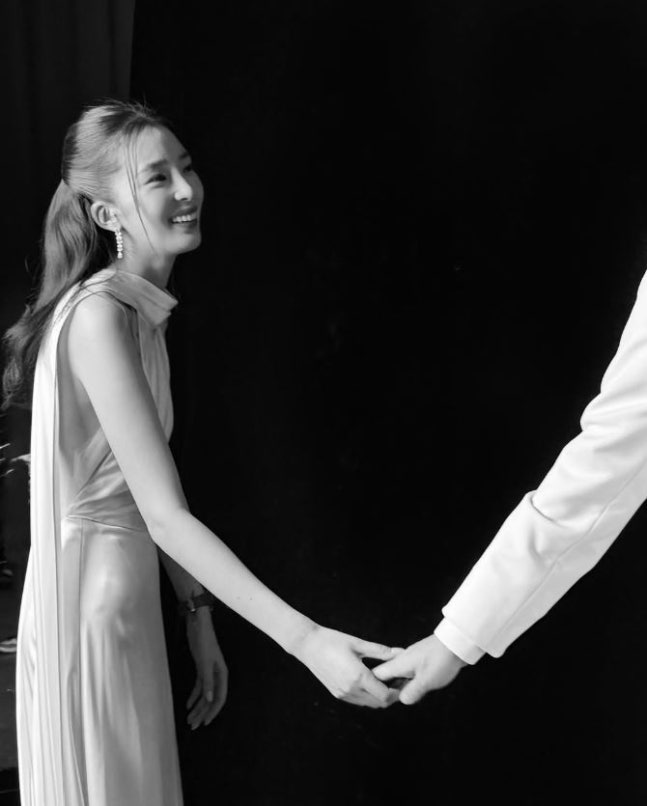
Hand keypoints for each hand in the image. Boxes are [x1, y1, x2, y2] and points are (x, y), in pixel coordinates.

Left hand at [185, 609, 227, 728]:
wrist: (198, 626)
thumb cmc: (204, 642)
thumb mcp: (205, 663)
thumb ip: (208, 681)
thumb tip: (210, 700)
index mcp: (222, 674)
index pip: (220, 697)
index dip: (213, 711)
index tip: (205, 723)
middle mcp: (217, 675)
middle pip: (211, 698)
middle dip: (202, 712)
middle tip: (193, 726)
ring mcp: (209, 672)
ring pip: (204, 694)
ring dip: (197, 707)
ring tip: (189, 719)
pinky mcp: (201, 668)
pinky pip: (199, 686)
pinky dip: (193, 696)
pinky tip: (188, 705)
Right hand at [291, 624, 400, 707]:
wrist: (307, 645)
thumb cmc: (333, 640)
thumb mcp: (358, 644)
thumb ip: (380, 651)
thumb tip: (400, 652)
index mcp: (358, 677)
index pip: (385, 695)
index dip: (397, 692)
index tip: (404, 681)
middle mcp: (351, 689)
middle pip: (379, 703)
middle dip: (391, 695)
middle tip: (399, 682)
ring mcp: (343, 694)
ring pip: (369, 703)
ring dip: (379, 696)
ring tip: (387, 681)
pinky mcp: (337, 693)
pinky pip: (358, 700)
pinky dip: (368, 695)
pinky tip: (371, 681)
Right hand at [373, 635, 465, 704]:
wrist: (457, 641)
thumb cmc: (441, 660)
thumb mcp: (426, 680)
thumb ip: (412, 691)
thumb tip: (402, 700)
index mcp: (399, 664)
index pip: (378, 675)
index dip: (375, 688)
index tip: (378, 700)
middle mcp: (402, 661)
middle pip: (386, 675)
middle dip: (386, 689)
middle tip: (389, 703)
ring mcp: (411, 660)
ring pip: (398, 675)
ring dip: (398, 686)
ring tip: (400, 698)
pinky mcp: (420, 661)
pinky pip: (408, 673)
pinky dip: (407, 682)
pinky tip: (413, 689)